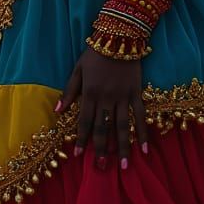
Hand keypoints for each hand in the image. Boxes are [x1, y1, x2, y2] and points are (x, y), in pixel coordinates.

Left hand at [55, 45, 148, 169]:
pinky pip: (140, 116)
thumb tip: (58, 112)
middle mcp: (106, 98)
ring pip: (121, 127)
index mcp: (89, 93)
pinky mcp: (136, 93)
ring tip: (122, 166)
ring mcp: (123, 96)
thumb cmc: (95, 52)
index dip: (81, 140)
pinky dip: (142, 133)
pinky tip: (144, 149)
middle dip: (100, 149)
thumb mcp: (77, 69)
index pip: (84, 122)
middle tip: (101, 168)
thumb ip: (69, 91)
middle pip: (102, 128)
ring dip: (121, 147)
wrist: (119, 36)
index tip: (78, 156)